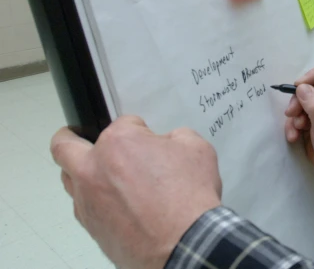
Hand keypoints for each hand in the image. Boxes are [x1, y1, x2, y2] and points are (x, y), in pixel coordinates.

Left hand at [50, 116, 222, 268]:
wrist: (184, 243)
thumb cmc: (188, 198)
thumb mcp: (197, 149)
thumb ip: (177, 137)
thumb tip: (169, 143)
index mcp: (118, 142)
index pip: (123, 123)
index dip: (140, 129)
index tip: (149, 138)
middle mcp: (94, 169)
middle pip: (64, 146)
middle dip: (69, 137)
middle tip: (77, 135)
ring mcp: (88, 200)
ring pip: (69, 179)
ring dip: (80, 171)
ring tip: (100, 173)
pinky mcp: (91, 226)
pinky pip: (84, 207)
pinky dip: (95, 200)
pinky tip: (116, 204)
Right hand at [284, 62, 313, 194]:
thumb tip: (301, 87)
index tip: (299, 86)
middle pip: (313, 85)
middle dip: (300, 99)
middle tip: (292, 113)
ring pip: (302, 99)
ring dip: (295, 115)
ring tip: (297, 130)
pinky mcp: (313, 119)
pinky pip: (298, 114)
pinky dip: (294, 124)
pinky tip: (294, 137)